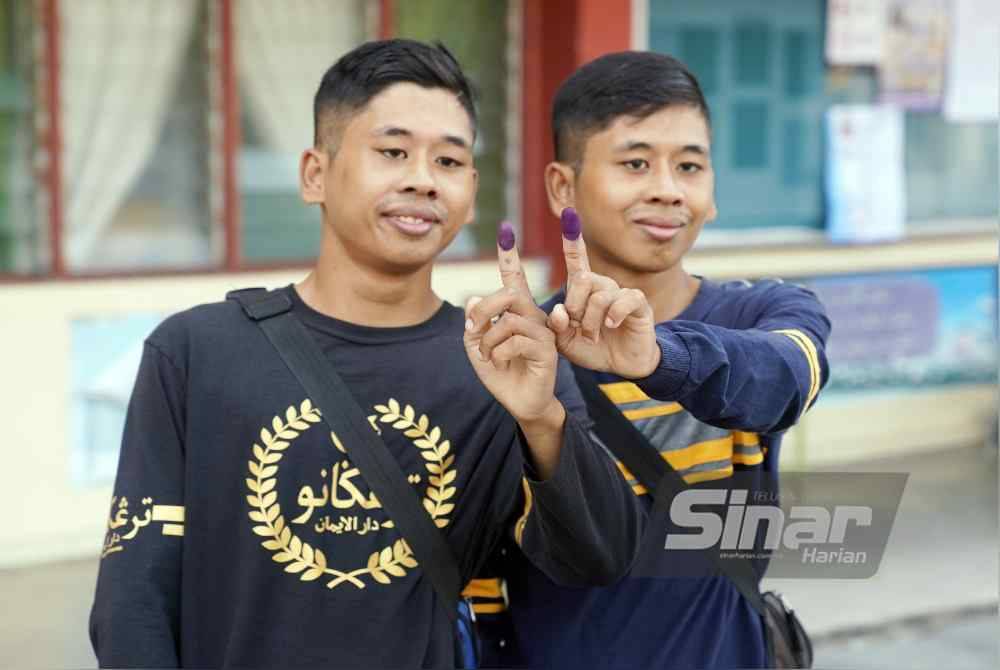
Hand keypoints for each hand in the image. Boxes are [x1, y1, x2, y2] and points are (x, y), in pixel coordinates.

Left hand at [464, 222, 562, 425]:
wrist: (521, 403)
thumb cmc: (501, 374)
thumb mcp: (477, 348)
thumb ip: (474, 324)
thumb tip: (475, 296)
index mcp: (518, 312)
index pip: (514, 279)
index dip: (510, 255)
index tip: (506, 229)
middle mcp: (534, 317)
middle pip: (509, 294)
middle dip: (484, 309)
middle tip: (472, 329)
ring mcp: (543, 332)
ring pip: (508, 320)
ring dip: (487, 340)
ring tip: (487, 356)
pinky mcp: (547, 349)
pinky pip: (514, 340)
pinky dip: (497, 353)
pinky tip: (501, 364)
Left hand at [548, 208, 660, 378]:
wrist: (622, 365)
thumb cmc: (593, 349)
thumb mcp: (566, 341)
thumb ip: (557, 326)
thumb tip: (560, 310)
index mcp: (583, 291)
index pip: (576, 258)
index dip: (572, 237)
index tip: (568, 213)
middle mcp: (602, 286)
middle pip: (582, 279)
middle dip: (575, 306)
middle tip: (577, 327)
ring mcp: (621, 293)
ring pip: (600, 294)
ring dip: (591, 320)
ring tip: (593, 336)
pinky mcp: (638, 303)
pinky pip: (624, 300)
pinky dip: (614, 314)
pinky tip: (612, 325)